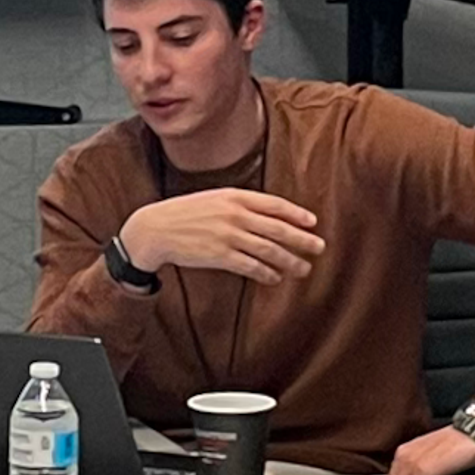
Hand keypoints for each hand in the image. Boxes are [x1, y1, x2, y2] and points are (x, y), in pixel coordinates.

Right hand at [116, 187, 325, 285]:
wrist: (156, 228)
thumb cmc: (185, 214)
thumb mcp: (213, 199)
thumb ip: (239, 204)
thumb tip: (266, 216)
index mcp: (234, 196)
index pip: (274, 204)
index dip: (296, 214)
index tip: (313, 223)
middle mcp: (234, 214)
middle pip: (278, 228)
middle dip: (302, 239)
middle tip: (319, 248)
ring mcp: (228, 236)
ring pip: (268, 250)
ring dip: (289, 261)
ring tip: (303, 268)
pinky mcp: (219, 256)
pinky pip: (250, 266)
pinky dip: (266, 273)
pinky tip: (275, 278)